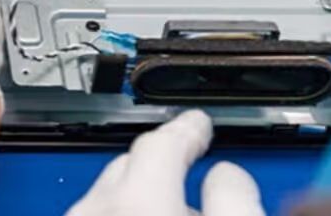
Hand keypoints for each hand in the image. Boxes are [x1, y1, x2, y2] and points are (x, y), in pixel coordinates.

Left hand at [68, 110, 264, 215]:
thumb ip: (235, 198)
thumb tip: (226, 176)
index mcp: (138, 204)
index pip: (162, 142)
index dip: (187, 129)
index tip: (198, 122)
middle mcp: (95, 214)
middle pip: (129, 166)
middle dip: (162, 164)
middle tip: (194, 163)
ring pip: (111, 198)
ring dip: (142, 200)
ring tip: (178, 213)